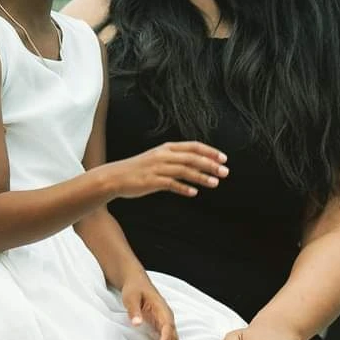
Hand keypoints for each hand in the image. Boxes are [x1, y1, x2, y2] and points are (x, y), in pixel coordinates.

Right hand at [110, 141, 228, 198]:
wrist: (114, 177)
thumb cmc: (137, 169)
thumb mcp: (156, 158)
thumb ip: (174, 159)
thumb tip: (195, 164)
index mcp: (165, 148)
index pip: (193, 146)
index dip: (209, 152)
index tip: (223, 158)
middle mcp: (163, 156)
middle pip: (191, 158)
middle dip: (210, 164)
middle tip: (225, 172)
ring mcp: (157, 168)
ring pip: (184, 171)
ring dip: (201, 177)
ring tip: (215, 182)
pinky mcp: (152, 181)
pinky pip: (171, 184)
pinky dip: (184, 188)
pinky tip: (194, 193)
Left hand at [121, 270, 179, 339]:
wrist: (136, 282)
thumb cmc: (134, 288)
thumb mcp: (130, 297)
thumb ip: (134, 310)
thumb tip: (136, 323)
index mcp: (162, 308)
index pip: (168, 326)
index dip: (166, 339)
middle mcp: (167, 317)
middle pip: (173, 336)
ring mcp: (165, 322)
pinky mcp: (161, 326)